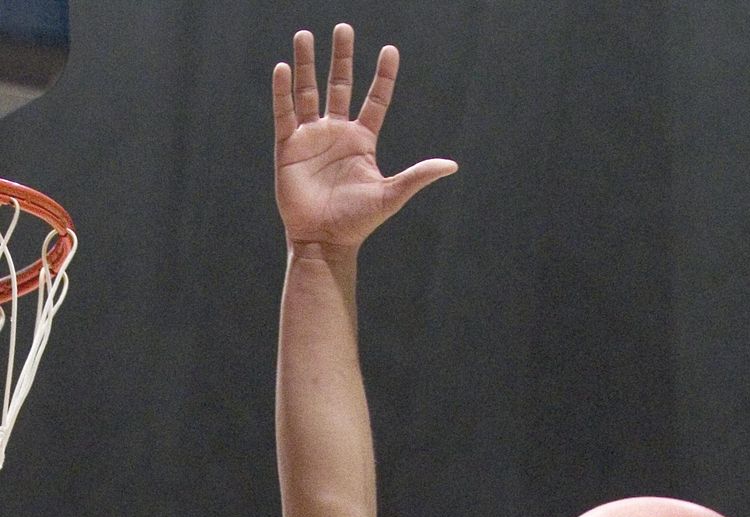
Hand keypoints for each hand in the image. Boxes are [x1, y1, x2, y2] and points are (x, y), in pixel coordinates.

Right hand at [273, 23, 456, 248]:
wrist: (324, 241)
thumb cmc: (357, 222)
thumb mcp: (390, 195)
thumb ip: (417, 176)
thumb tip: (451, 165)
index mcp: (362, 141)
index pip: (375, 100)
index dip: (383, 76)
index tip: (390, 50)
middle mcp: (336, 133)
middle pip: (339, 85)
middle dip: (341, 57)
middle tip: (343, 28)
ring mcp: (312, 138)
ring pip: (308, 92)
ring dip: (306, 64)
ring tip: (305, 35)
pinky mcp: (288, 148)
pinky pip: (285, 113)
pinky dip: (283, 92)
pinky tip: (283, 68)